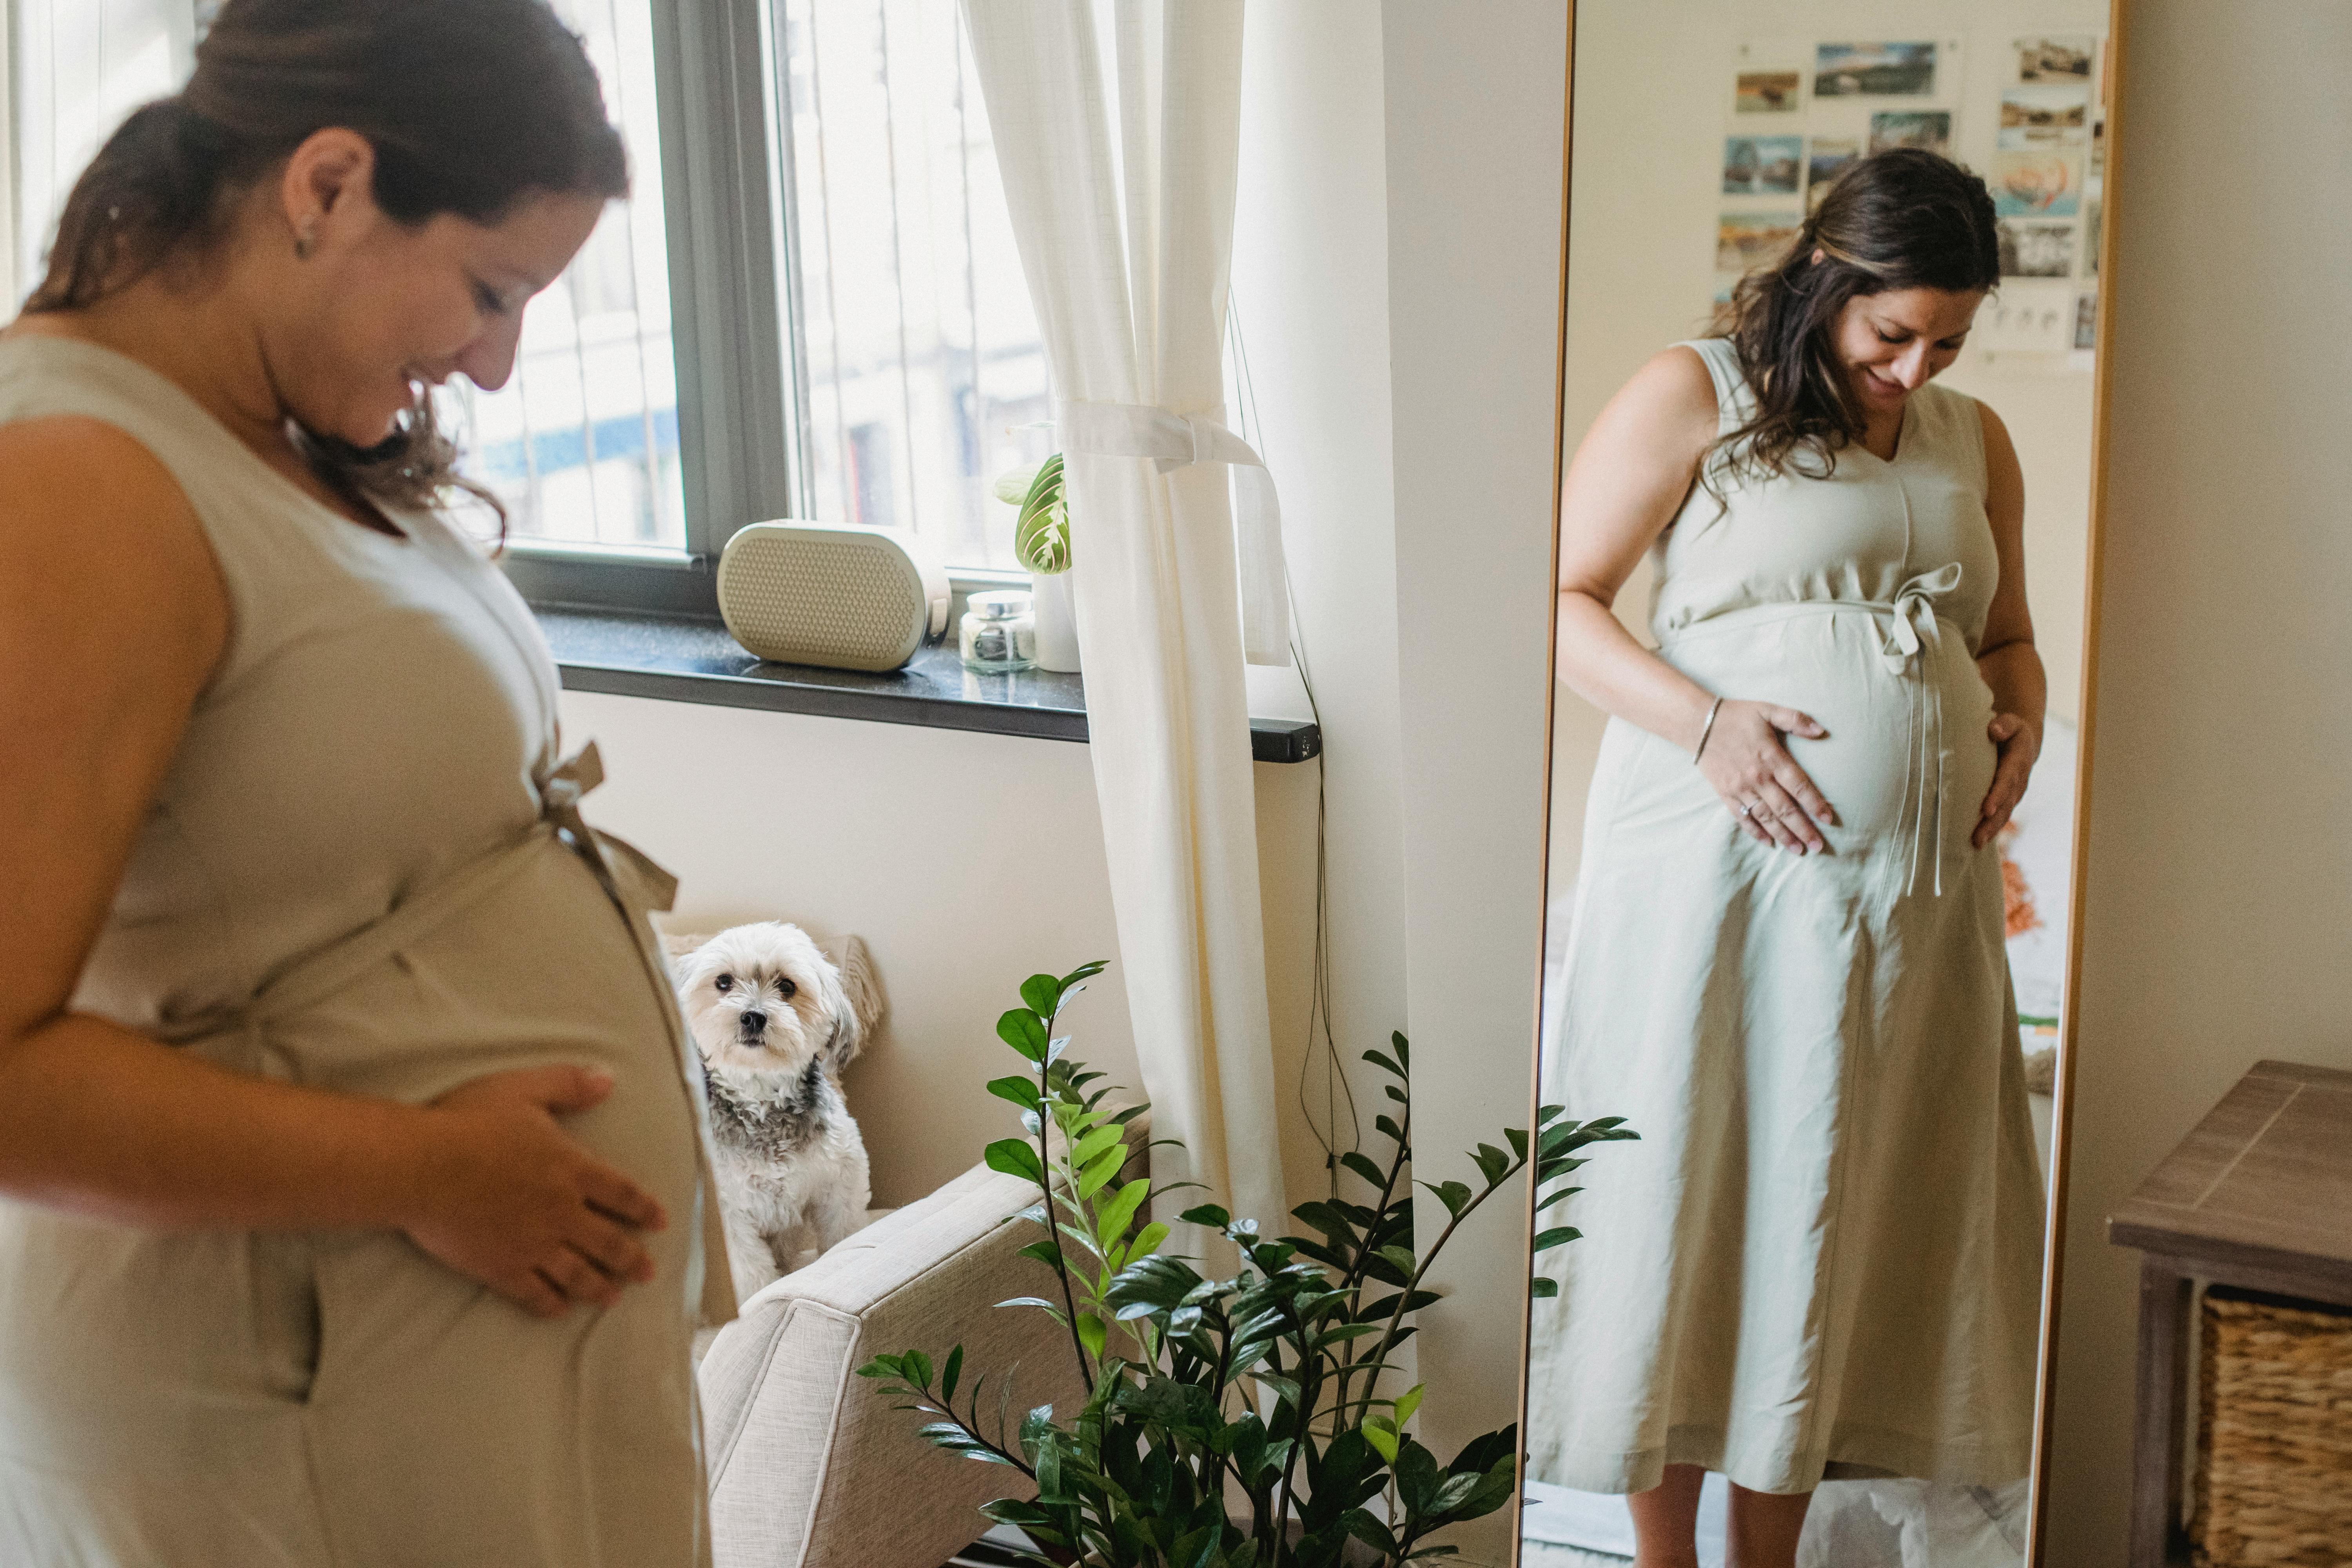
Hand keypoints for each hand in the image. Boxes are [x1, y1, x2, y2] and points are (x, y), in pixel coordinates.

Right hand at [403, 1064, 667, 1318]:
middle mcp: (560, 1212)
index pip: (620, 1193)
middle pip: (607, 1242)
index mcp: (571, 1170)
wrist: (420, 1166)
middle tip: (648, 1273)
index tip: (660, 1222)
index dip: (643, 1208)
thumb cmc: (468, 1122)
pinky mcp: (500, 1268)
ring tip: (614, 1298)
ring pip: (577, 1274)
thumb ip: (568, 1085)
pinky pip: (534, 1293)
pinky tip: (560, 1310)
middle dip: (631, 1259)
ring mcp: (532, 1244)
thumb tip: (608, 1079)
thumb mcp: (524, 1089)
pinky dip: (551, 1303)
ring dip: (600, 1287)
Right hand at [1696, 700, 1837, 853]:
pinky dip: (1755, 831)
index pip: (1798, 786)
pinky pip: (1742, 817)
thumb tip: (1821, 730)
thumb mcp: (1768, 710)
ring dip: (1783, 835)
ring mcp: (1740, 788)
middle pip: (1785, 809)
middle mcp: (1757, 777)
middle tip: (1818, 846)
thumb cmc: (1736, 716)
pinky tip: (1769, 842)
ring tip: (1798, 849)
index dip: (1815, 803)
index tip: (1828, 819)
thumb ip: (1795, 719)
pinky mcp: (1725, 793)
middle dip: (1803, 829)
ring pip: (1766, 817)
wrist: (1697, 723)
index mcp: (1771, 758)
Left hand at [1973, 712, 2040, 847]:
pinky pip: (2001, 816)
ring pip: (2004, 814)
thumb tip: (1994, 730)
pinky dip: (1991, 829)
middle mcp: (2018, 782)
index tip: (1986, 809)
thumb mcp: (2011, 722)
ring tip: (1976, 844)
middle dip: (1992, 822)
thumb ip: (2004, 725)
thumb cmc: (2010, 730)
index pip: (2006, 780)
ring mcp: (2014, 793)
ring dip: (1991, 830)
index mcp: (2018, 763)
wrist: (2023, 742)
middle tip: (1977, 837)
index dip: (1997, 795)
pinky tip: (1978, 842)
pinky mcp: (2008, 800)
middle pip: (2005, 804)